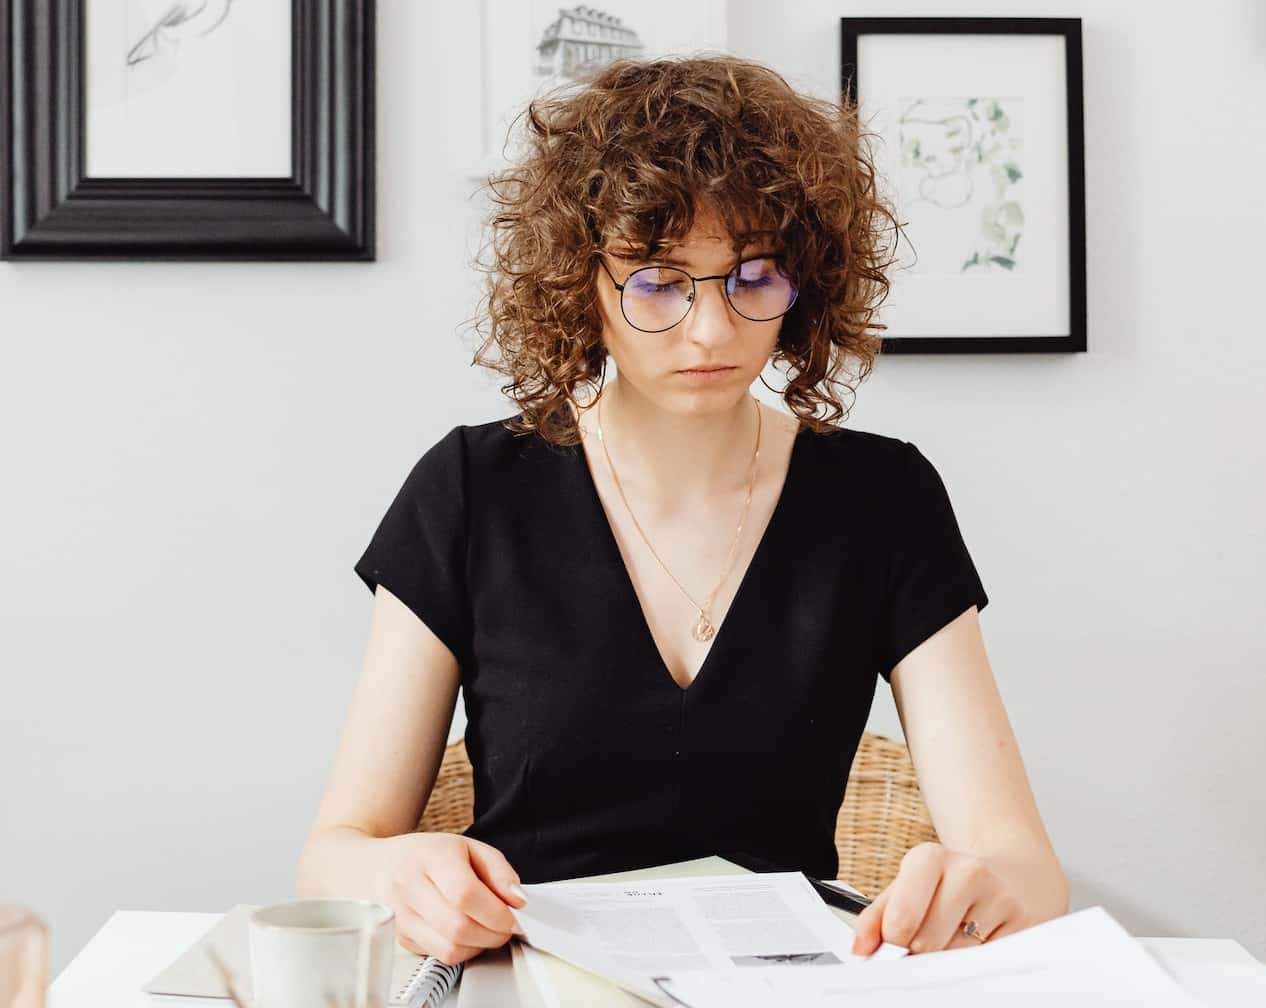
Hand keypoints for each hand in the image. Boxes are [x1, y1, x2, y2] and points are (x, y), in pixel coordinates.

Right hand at [378, 832, 527, 964]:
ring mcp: (401, 916)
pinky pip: (440, 955)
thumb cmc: (428, 855)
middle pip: (459, 927)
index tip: (514, 915)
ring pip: (450, 948)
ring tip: (486, 928)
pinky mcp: (401, 939)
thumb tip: (518, 900)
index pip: (466, 894)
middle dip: (494, 933)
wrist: (380, 866)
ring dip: (479, 945)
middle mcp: (410, 887)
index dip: (497, 911)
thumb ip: (499, 872)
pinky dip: (461, 950)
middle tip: (505, 925)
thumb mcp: (469, 848)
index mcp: (431, 857)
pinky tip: (465, 932)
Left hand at [851, 842, 1030, 955]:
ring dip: (946, 960)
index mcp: (930, 858)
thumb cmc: (945, 886)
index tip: (890, 951)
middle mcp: (968, 871)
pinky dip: (973, 963)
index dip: (891, 945)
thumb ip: (875, 917)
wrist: (1006, 875)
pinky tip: (974, 945)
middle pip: (928, 944)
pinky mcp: (1023, 923)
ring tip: (950, 940)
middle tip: (920, 949)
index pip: (901, 920)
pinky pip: (986, 962)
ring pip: (956, 957)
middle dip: (917, 954)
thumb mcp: (905, 888)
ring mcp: (1000, 896)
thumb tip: (861, 950)